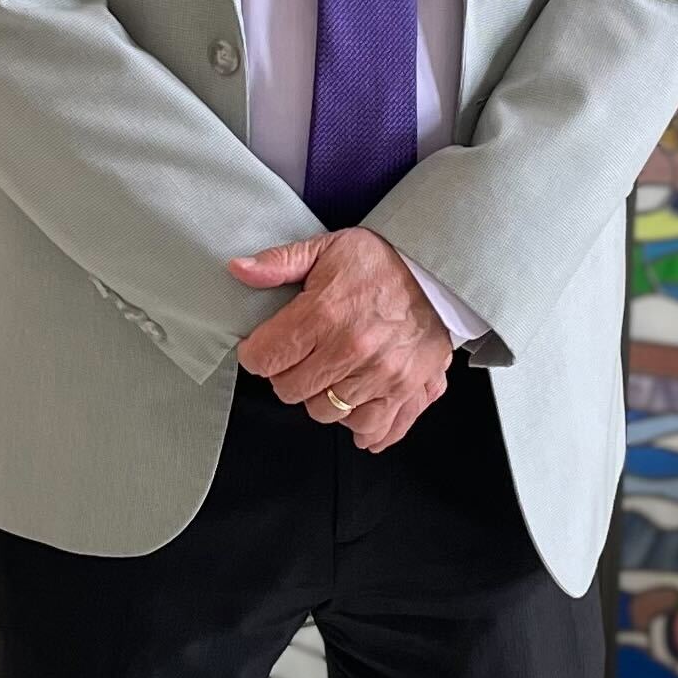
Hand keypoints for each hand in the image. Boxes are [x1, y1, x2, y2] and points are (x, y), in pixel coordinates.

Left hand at [227, 225, 453, 451]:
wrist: (437, 271)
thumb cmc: (381, 262)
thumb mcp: (326, 248)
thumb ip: (280, 263)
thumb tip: (239, 270)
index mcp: (325, 313)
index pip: (265, 358)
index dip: (257, 353)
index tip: (265, 346)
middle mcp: (352, 349)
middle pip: (290, 390)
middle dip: (287, 375)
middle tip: (300, 356)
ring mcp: (382, 375)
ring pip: (326, 413)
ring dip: (323, 397)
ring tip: (331, 373)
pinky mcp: (408, 390)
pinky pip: (375, 428)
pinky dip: (362, 425)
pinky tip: (357, 408)